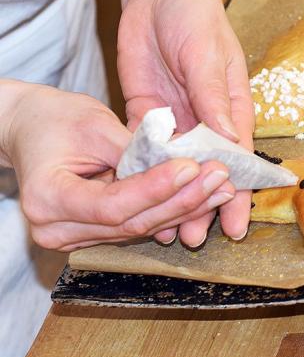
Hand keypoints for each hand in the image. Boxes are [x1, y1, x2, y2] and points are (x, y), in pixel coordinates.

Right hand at [0, 83, 233, 251]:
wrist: (29, 129)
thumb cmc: (55, 119)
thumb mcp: (94, 124)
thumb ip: (135, 150)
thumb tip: (181, 161)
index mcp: (47, 199)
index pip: (112, 204)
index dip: (155, 189)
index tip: (191, 168)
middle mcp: (56, 229)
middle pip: (131, 222)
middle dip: (182, 200)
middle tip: (220, 177)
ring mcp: (74, 237)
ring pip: (140, 228)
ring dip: (186, 207)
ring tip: (222, 186)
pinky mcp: (94, 234)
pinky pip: (138, 224)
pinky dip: (172, 209)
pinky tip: (205, 195)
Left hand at [118, 0, 253, 245]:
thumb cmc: (198, 19)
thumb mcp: (209, 58)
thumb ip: (214, 100)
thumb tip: (229, 141)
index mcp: (231, 110)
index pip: (237, 161)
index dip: (238, 194)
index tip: (237, 225)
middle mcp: (206, 122)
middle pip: (206, 174)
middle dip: (204, 207)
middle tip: (198, 239)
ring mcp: (176, 121)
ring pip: (175, 170)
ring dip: (174, 198)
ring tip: (169, 233)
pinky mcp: (146, 115)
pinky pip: (144, 151)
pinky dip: (144, 175)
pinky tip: (140, 197)